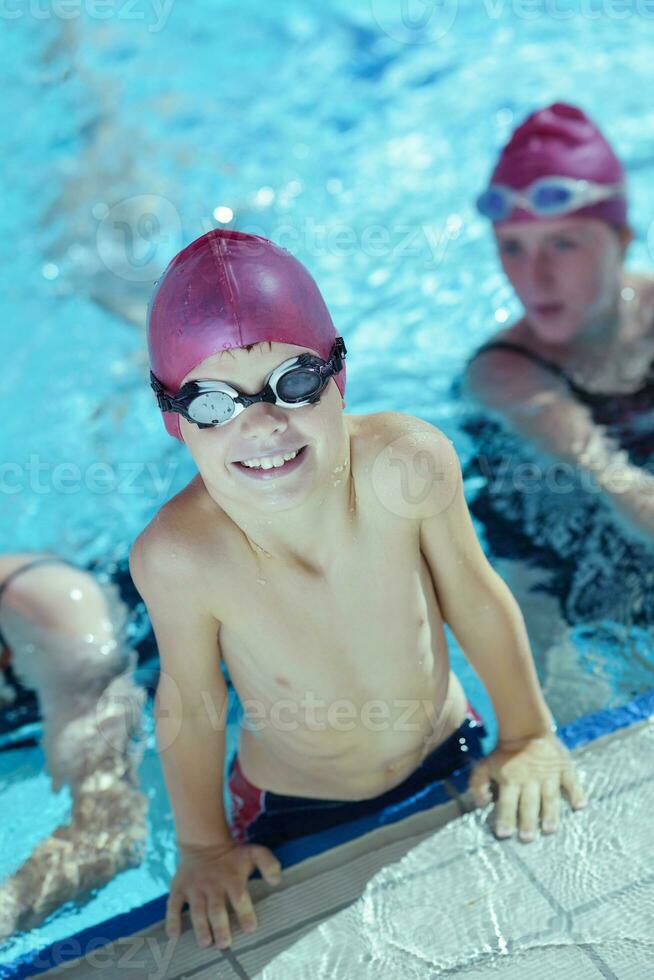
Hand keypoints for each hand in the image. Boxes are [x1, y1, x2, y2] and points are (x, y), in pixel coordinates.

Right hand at [166, 839, 281, 948]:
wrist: (203, 843)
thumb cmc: (232, 856)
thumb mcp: (253, 853)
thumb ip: (268, 864)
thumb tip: (276, 881)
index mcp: (231, 878)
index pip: (239, 896)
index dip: (245, 912)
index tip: (250, 928)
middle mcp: (212, 885)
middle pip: (216, 908)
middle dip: (220, 926)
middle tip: (224, 944)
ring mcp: (194, 887)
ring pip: (197, 910)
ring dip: (200, 927)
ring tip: (205, 942)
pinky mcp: (179, 888)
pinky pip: (173, 904)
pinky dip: (172, 919)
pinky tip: (173, 934)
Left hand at [468, 733, 587, 841]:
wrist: (525, 727)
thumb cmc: (504, 752)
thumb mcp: (485, 765)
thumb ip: (478, 784)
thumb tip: (481, 803)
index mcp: (510, 779)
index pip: (507, 802)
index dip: (505, 818)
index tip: (505, 834)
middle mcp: (530, 779)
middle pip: (528, 803)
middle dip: (527, 821)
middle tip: (528, 838)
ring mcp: (549, 774)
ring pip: (549, 797)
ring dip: (550, 814)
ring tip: (550, 830)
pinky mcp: (563, 766)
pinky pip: (572, 781)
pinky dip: (576, 792)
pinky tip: (580, 805)